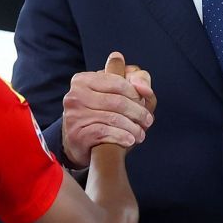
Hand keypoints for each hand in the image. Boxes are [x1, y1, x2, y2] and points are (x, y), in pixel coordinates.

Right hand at [62, 53, 154, 167]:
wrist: (77, 142)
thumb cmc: (100, 114)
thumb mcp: (116, 92)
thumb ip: (135, 80)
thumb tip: (143, 86)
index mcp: (83, 80)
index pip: (118, 82)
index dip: (136, 94)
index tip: (145, 105)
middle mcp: (75, 95)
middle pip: (118, 101)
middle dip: (138, 112)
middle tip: (147, 121)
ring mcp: (74, 115)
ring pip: (113, 118)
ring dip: (133, 128)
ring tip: (140, 134)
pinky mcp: (77, 134)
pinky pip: (105, 133)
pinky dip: (122, 137)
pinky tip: (129, 140)